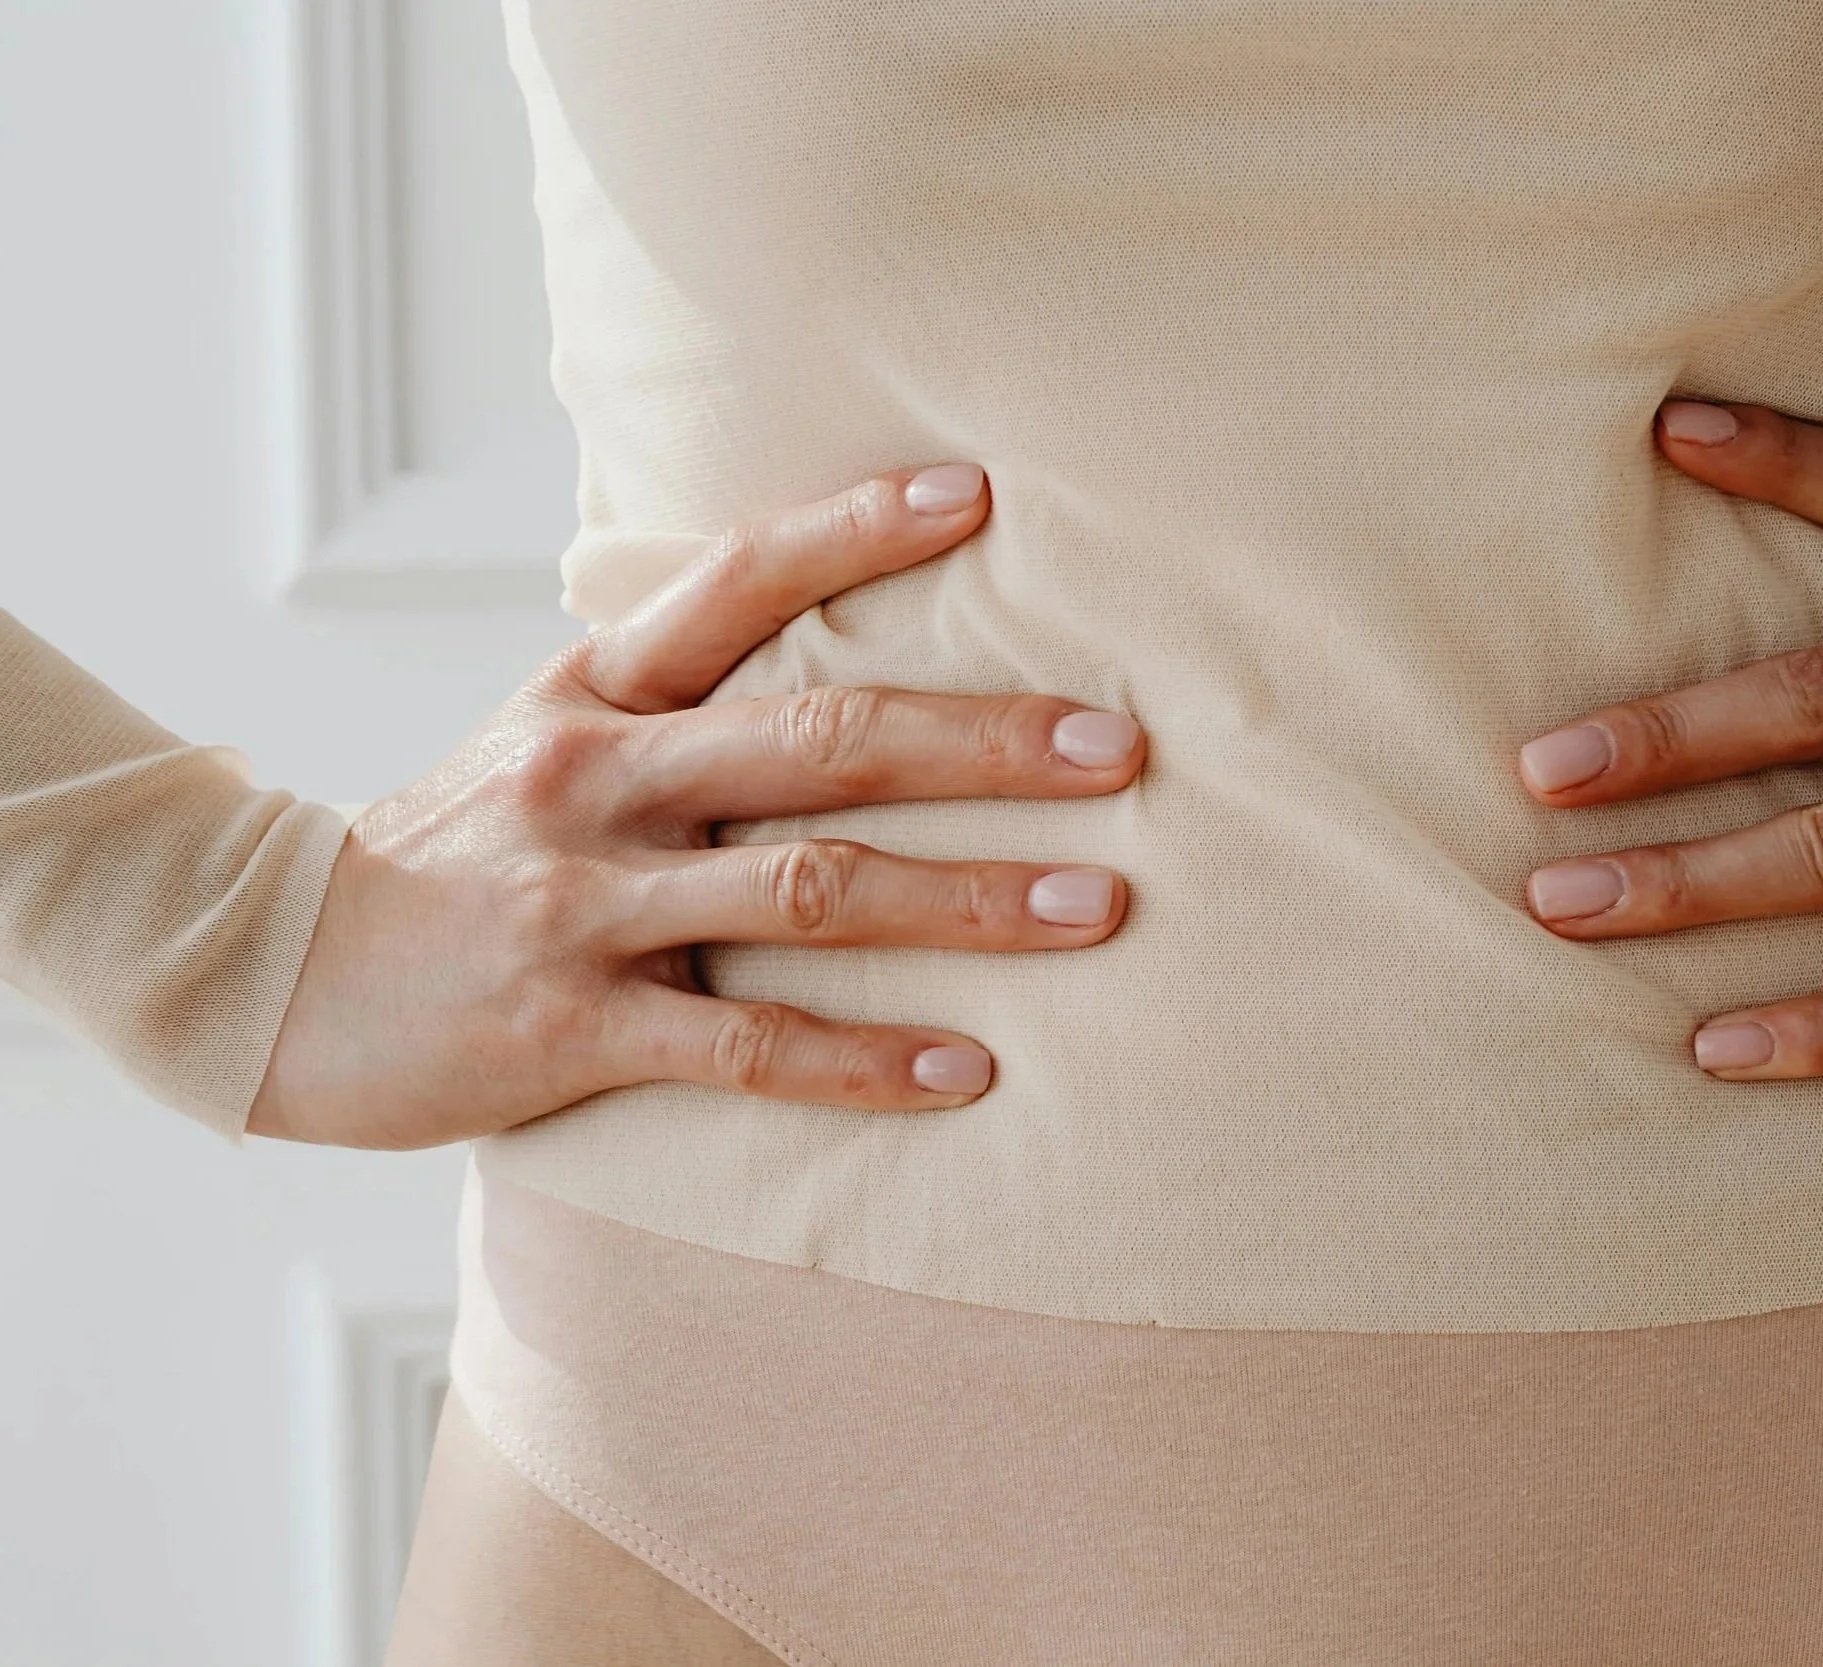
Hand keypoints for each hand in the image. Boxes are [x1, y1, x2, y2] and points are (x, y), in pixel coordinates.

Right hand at [248, 462, 1145, 1148]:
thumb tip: (832, 651)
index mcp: (598, 691)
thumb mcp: (545, 738)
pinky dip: (864, 1061)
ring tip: (1095, 908)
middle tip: (1117, 749)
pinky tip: (964, 1073)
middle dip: (984, 743)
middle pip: (821, 739)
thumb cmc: (453, 851)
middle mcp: (599, 775)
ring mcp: (586, 901)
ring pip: (811, 888)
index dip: (855, 530)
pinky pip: (746, 1046)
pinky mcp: (572, 1026)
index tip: (978, 495)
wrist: (271, 974)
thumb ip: (673, 697)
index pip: (738, 580)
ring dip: (968, 900)